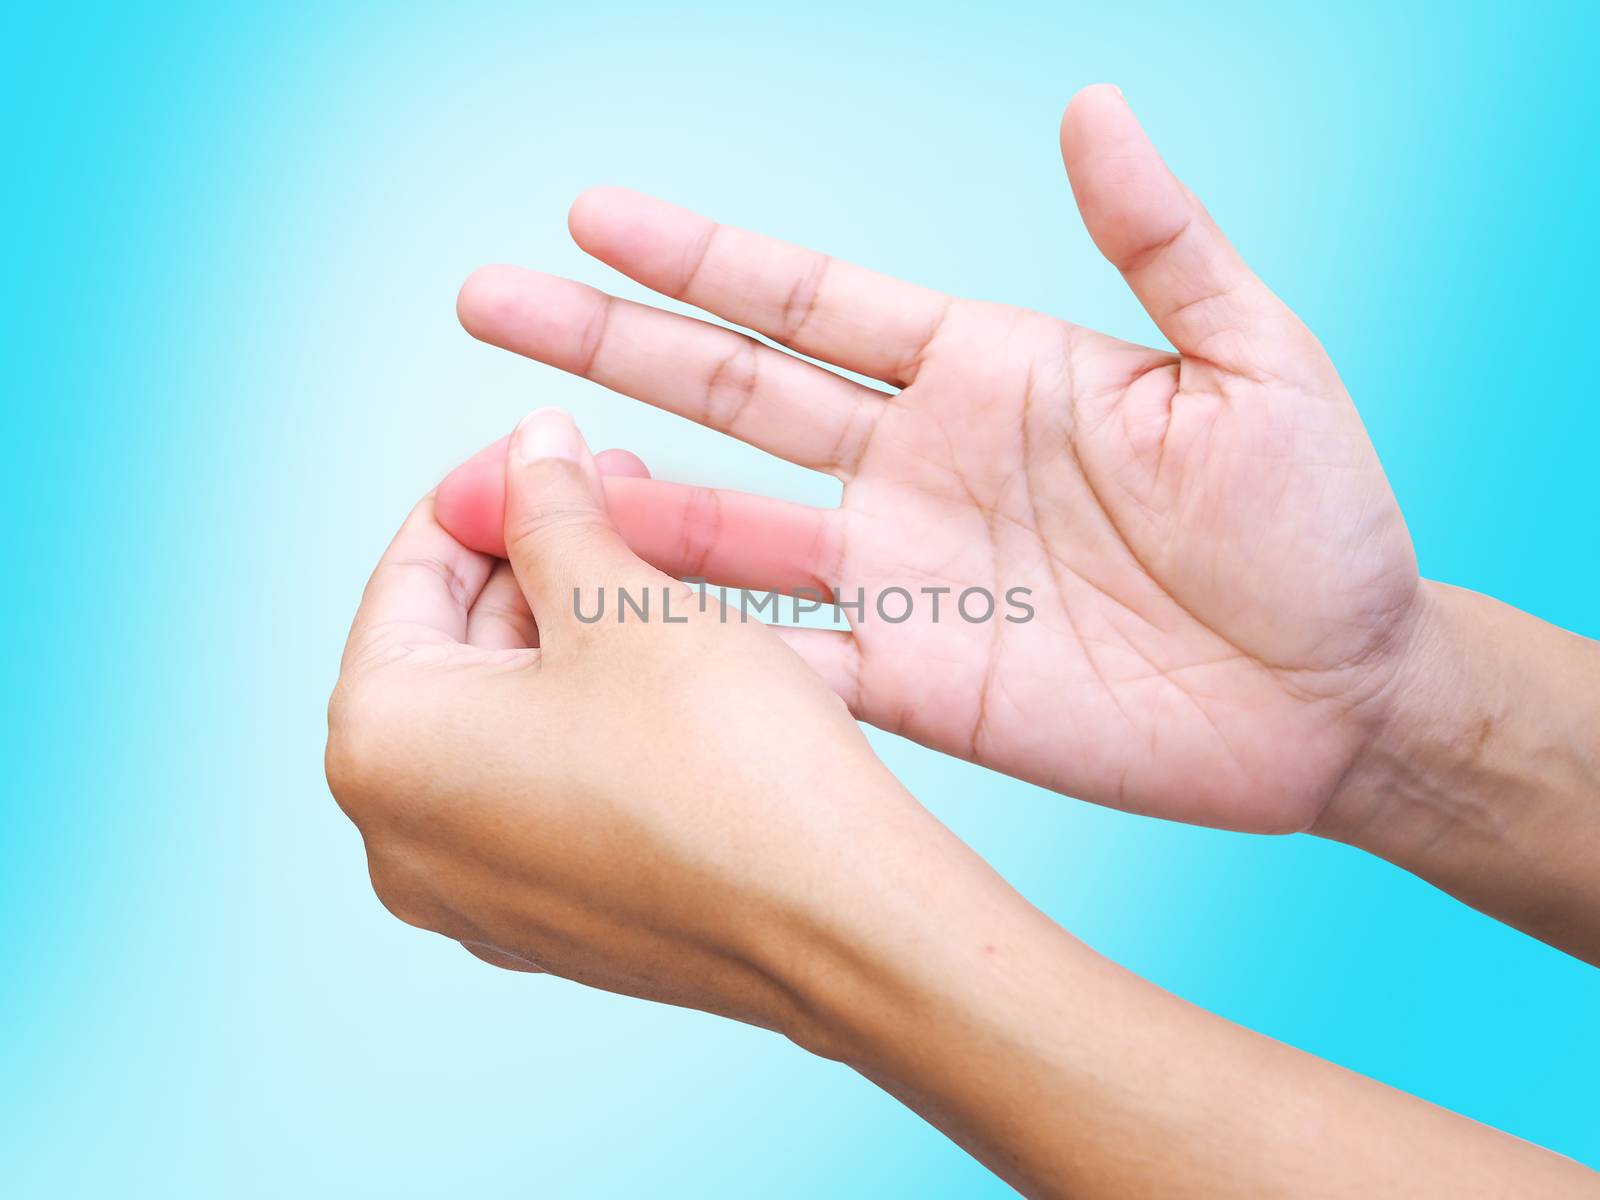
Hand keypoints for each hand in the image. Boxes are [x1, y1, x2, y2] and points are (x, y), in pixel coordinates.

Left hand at [326, 407, 947, 1037]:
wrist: (836, 923)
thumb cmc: (722, 759)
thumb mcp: (623, 600)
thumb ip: (550, 508)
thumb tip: (525, 447)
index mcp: (381, 747)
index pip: (411, 574)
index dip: (488, 491)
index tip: (550, 446)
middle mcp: (401, 837)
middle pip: (458, 651)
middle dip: (539, 563)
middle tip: (616, 491)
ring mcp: (476, 893)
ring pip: (511, 720)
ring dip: (573, 632)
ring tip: (654, 568)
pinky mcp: (551, 921)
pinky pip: (550, 788)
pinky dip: (593, 716)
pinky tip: (666, 664)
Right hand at [436, 86, 1418, 833]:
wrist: (1337, 692)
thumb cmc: (1315, 520)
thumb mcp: (1253, 360)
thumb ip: (1160, 244)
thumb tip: (1091, 105)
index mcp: (981, 370)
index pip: (805, 299)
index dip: (696, 257)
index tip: (588, 215)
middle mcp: (916, 465)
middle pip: (730, 395)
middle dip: (607, 349)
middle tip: (487, 303)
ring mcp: (906, 578)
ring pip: (731, 532)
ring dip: (624, 504)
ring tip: (509, 476)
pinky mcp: (919, 685)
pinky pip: (789, 662)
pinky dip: (707, 650)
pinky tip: (619, 631)